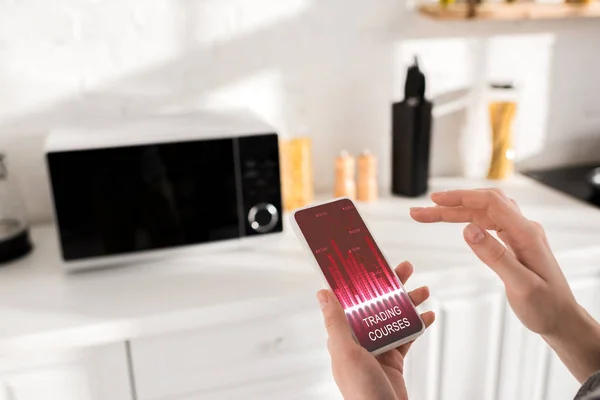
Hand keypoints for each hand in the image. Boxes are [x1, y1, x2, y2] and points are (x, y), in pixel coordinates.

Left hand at [317, 261, 434, 399]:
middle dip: (391, 286)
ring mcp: (377, 351)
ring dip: (408, 303)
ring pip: (393, 318)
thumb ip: (336, 323)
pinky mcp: (393, 361)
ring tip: (423, 290)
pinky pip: (406, 337)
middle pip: (376, 305)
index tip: (374, 263)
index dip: (363, 281)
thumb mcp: (347, 353)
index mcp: (343, 337)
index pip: (352, 300)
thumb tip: (322, 293)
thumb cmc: (362, 393)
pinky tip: (427, 316)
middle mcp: (359, 341)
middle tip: (406, 269)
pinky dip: (417, 325)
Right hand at [410, 188, 599, 382]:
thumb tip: (468, 230)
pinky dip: (467, 218)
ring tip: (431, 214)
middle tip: (421, 212)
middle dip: (450, 204)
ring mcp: (519, 234)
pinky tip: (456, 222)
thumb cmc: (546, 307)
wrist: (562, 319)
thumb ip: (495, 256)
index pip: (489, 203)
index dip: (460, 198)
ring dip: (456, 210)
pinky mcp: (514, 242)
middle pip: (483, 204)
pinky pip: (488, 221)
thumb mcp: (521, 285)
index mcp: (526, 234)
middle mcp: (523, 228)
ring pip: (484, 211)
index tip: (434, 202)